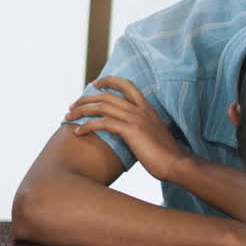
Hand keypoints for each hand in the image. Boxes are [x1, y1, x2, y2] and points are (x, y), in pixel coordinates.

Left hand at [65, 76, 196, 184]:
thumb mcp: (152, 136)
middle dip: (86, 98)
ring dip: (82, 110)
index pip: (127, 85)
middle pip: (107, 95)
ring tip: (68, 116)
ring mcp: (135, 119)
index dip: (110, 81)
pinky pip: (103, 123)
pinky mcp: (130, 131)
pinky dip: (88, 126)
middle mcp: (140, 110)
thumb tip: (128, 133)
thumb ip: (141, 129)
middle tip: (73, 105)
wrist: (177, 164)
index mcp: (146, 109)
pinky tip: (78, 132)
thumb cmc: (165, 155)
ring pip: (102, 106)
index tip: (95, 83)